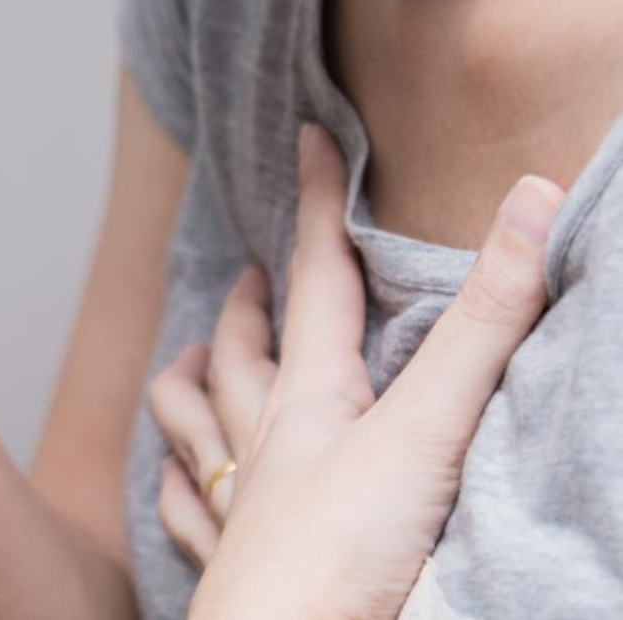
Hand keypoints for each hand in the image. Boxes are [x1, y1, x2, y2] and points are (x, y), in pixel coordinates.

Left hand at [148, 125, 564, 619]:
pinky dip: (176, 485)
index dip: (317, 202)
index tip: (307, 137)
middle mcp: (263, 441)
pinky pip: (185, 511)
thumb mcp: (431, 428)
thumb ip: (483, 324)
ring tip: (186, 360)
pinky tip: (173, 480)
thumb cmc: (347, 551)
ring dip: (188, 385)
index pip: (317, 277)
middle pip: (244, 353)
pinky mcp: (228, 565)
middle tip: (250, 275)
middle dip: (250, 306)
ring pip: (193, 425)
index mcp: (312, 397)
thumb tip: (529, 198)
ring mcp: (238, 503)